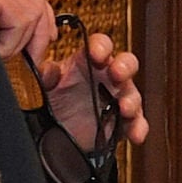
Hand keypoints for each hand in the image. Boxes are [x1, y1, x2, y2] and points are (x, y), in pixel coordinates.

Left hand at [49, 27, 147, 153]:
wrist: (55, 136)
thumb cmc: (53, 102)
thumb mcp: (44, 85)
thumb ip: (45, 75)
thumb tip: (49, 70)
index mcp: (87, 63)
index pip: (100, 46)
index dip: (101, 46)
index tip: (97, 54)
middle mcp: (106, 79)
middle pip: (126, 64)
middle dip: (125, 67)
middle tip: (117, 73)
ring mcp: (116, 100)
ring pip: (133, 94)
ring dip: (131, 100)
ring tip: (124, 108)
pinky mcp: (121, 123)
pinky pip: (136, 123)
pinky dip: (137, 128)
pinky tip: (135, 134)